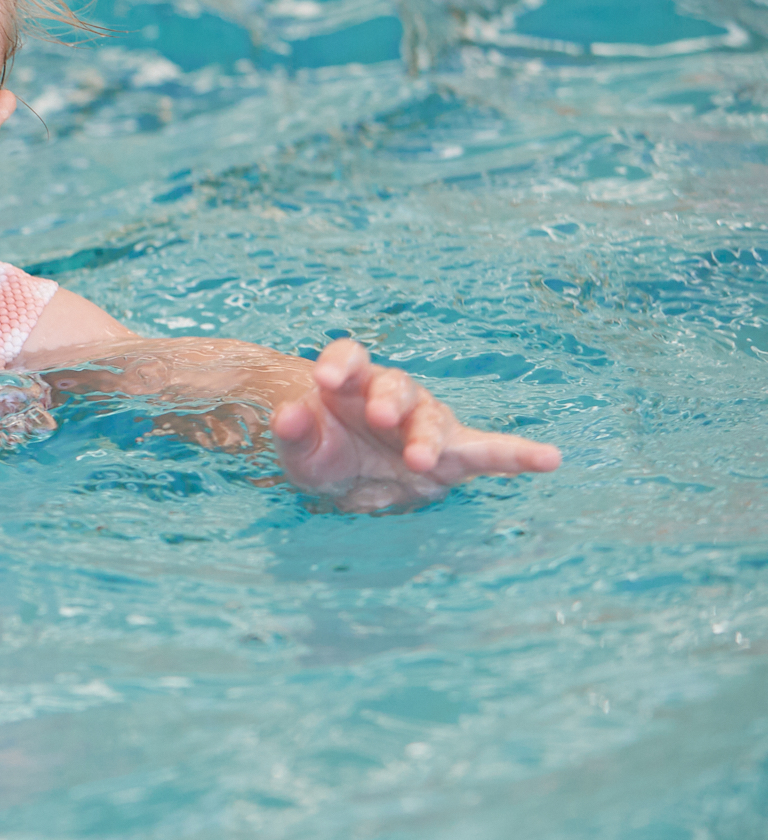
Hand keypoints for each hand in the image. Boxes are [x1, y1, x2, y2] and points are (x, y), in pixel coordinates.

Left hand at [273, 337, 559, 508]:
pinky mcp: (455, 454)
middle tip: (379, 418)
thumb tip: (288, 413)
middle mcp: (394, 395)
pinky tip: (550, 459)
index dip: (340, 362)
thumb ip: (294, 433)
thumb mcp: (300, 451)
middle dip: (389, 400)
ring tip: (418, 459)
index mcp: (351, 384)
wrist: (346, 482)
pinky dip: (520, 456)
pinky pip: (492, 452)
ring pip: (433, 420)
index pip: (349, 357)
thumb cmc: (323, 453)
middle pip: (396, 386)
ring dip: (427, 437)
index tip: (324, 376)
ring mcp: (428, 421)